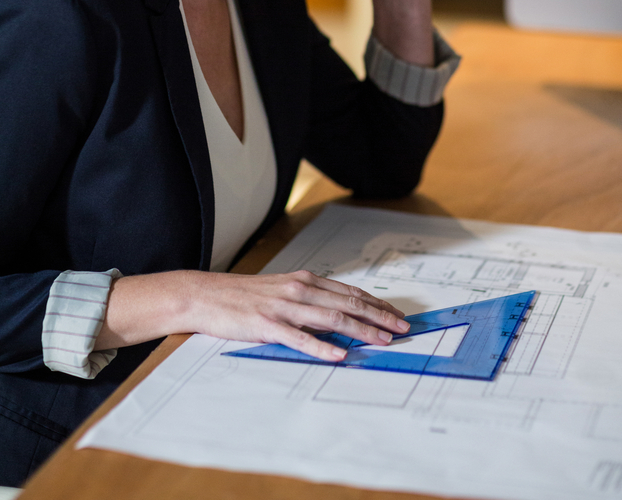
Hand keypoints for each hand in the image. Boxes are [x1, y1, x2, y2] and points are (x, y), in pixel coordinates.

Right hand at [96, 269, 409, 362]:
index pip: (349, 292)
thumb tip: (338, 312)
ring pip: (331, 317)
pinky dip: (322, 346)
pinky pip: (299, 337)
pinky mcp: (267, 324)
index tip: (397, 315)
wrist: (205, 294)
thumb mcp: (281, 290)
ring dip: (360, 329)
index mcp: (304, 280)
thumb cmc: (243, 296)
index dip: (376, 304)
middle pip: (348, 302)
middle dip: (379, 316)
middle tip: (403, 328)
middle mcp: (298, 289)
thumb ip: (308, 299)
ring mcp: (283, 306)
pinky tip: (339, 354)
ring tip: (382, 340)